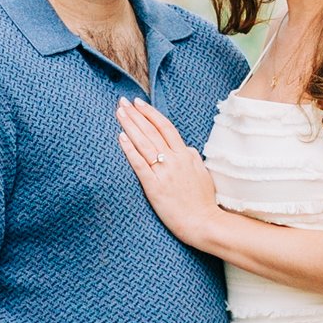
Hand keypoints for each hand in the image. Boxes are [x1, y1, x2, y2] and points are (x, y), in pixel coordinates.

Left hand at [115, 97, 227, 248]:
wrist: (203, 222)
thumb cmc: (203, 201)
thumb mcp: (203, 173)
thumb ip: (193, 158)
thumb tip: (186, 148)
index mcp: (186, 155)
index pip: (166, 127)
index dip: (151, 113)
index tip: (139, 103)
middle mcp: (174, 160)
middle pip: (151, 131)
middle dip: (136, 114)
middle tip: (122, 101)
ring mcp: (164, 172)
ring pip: (144, 143)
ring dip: (130, 126)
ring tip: (119, 113)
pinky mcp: (154, 186)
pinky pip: (140, 164)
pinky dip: (130, 149)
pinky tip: (121, 137)